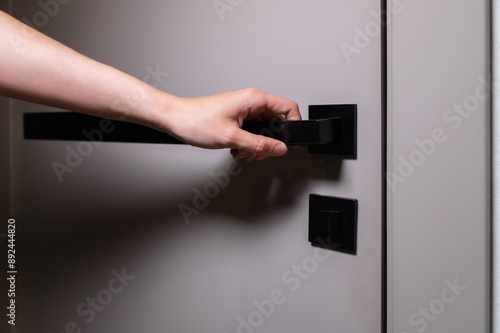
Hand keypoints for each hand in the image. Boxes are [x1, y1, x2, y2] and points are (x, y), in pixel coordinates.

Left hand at [156, 88, 300, 159]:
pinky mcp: (236, 116)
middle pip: (276, 121)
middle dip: (271, 141)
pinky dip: (247, 142)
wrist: (174, 119)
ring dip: (256, 144)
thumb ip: (259, 144)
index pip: (288, 107)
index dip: (294, 126)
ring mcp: (243, 109)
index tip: (292, 142)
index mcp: (254, 99)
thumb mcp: (231, 137)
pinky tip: (235, 148)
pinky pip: (251, 130)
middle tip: (261, 152)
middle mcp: (250, 101)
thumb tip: (280, 148)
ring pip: (263, 129)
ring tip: (243, 151)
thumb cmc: (196, 120)